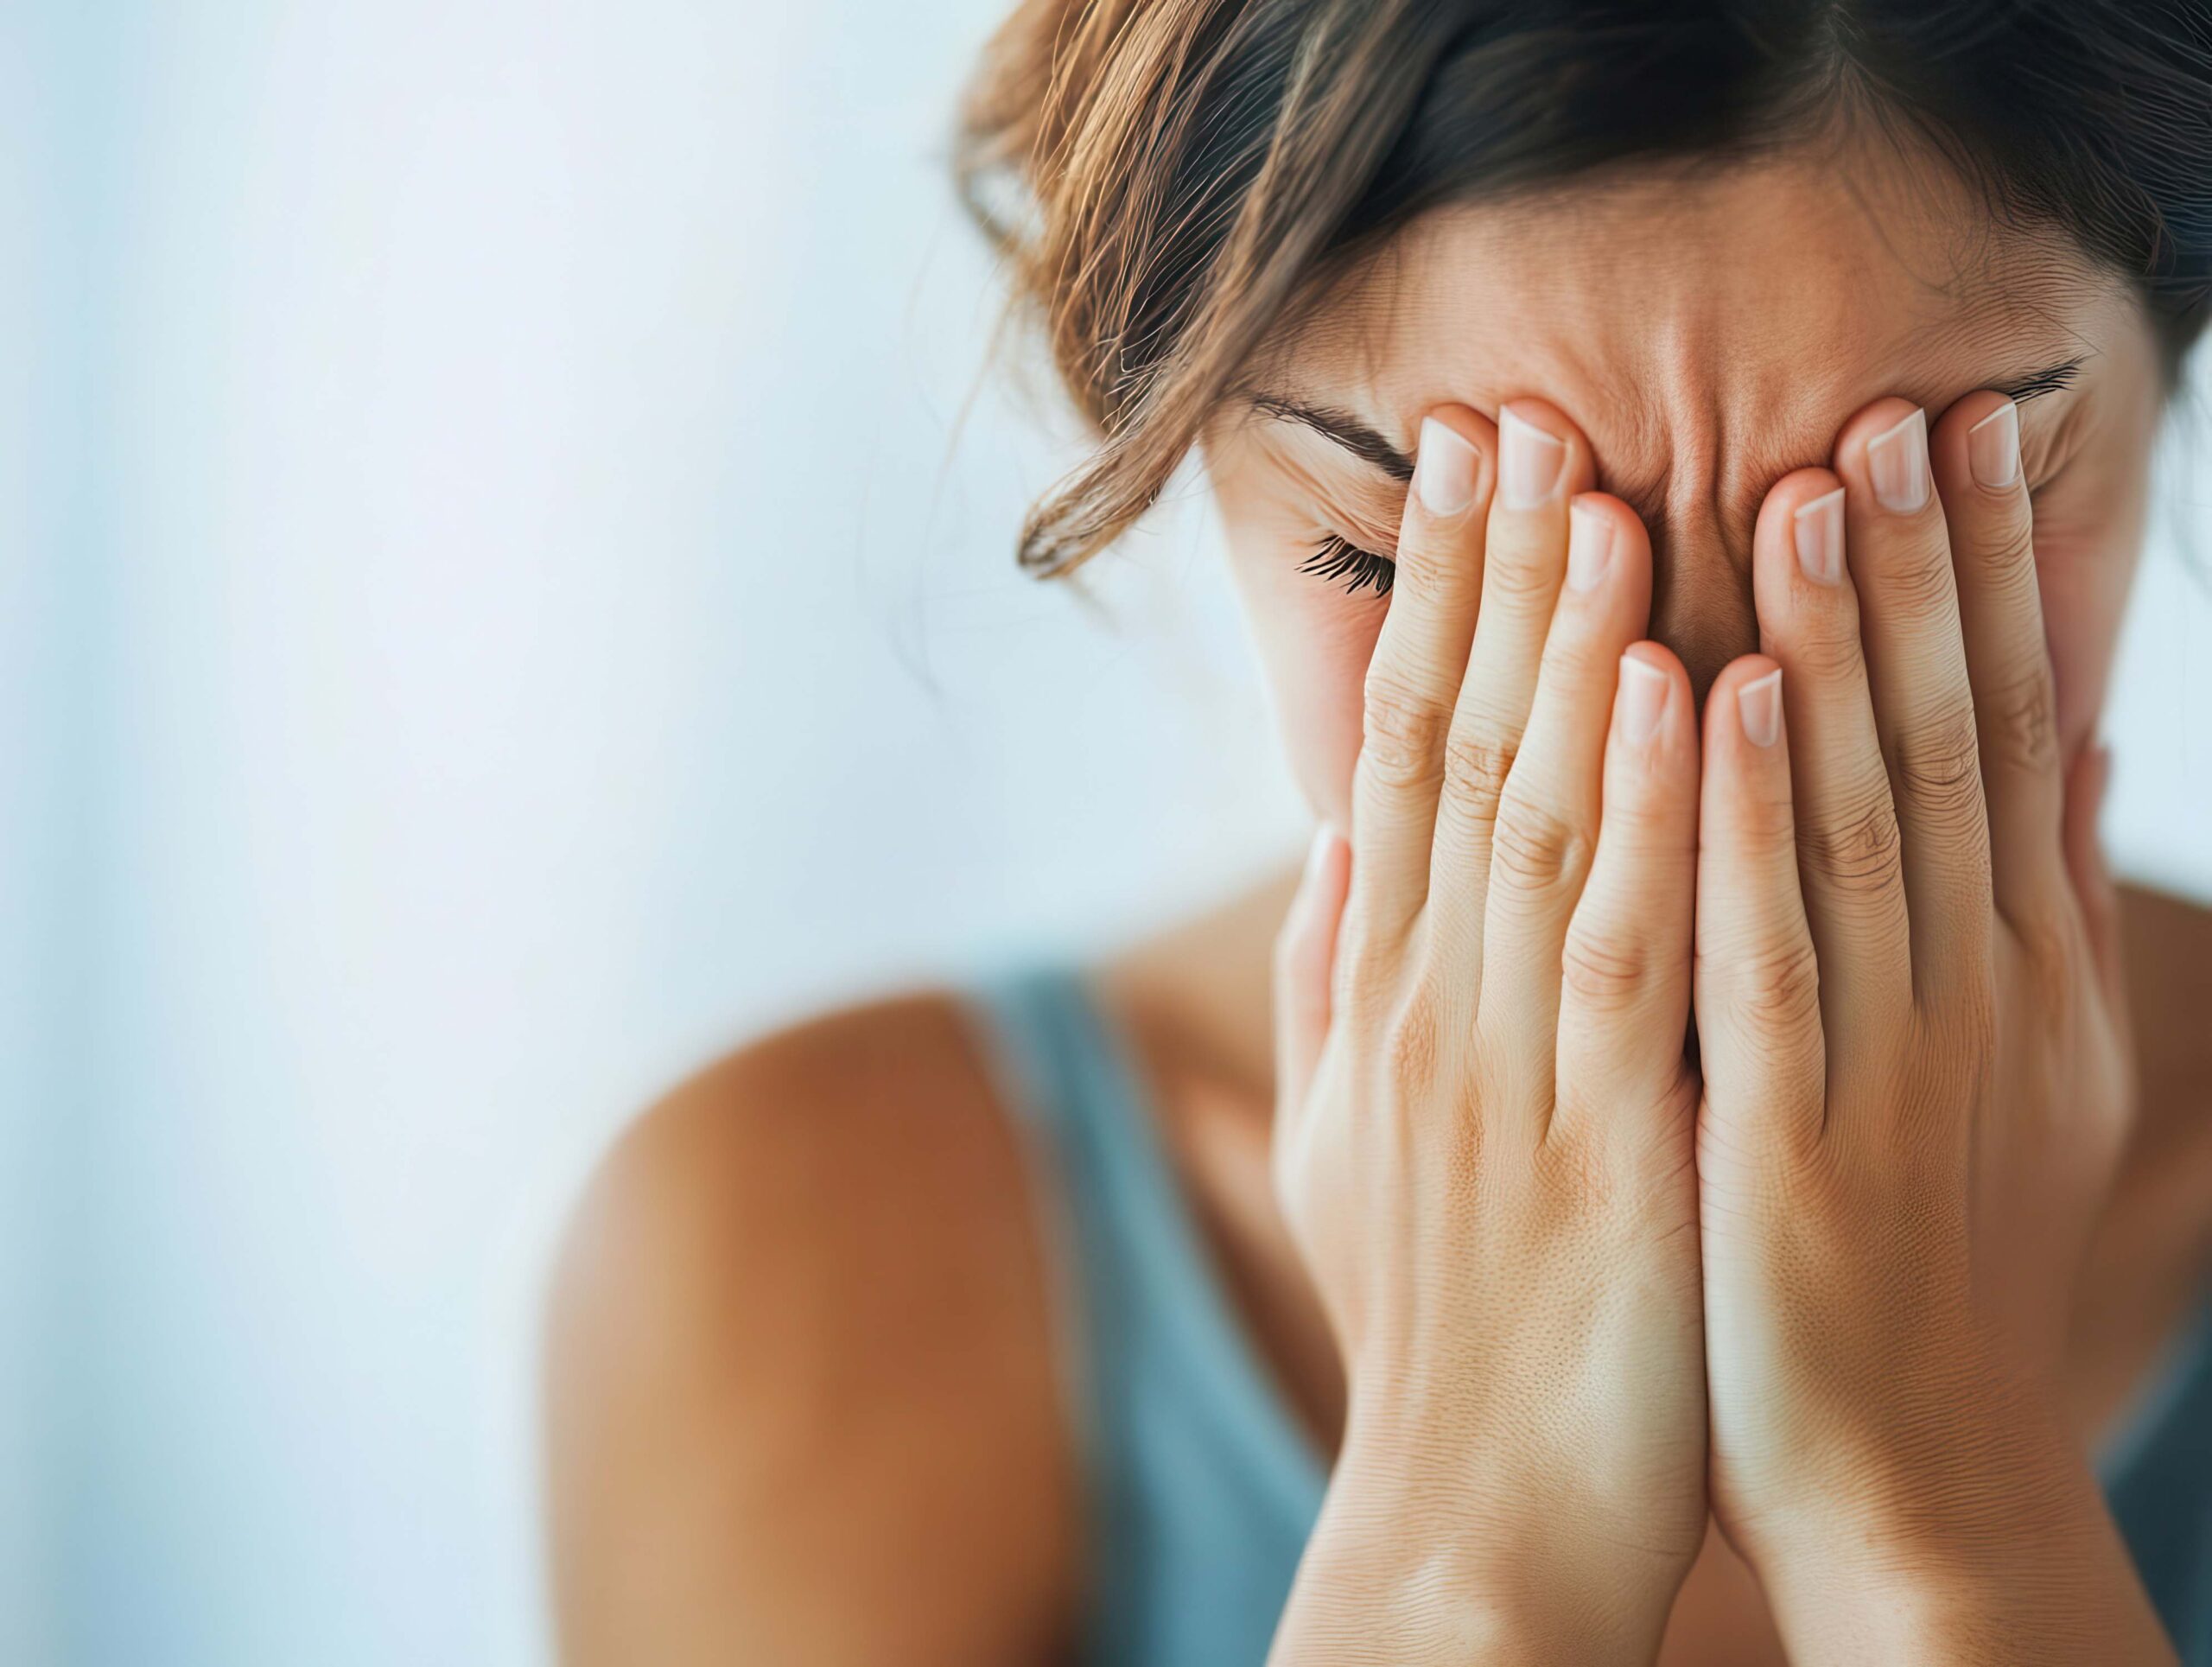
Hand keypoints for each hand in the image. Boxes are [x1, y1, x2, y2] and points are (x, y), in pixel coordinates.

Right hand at [1268, 401, 1704, 1662]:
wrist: (1470, 1512)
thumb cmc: (1432, 1320)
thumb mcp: (1352, 1143)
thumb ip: (1336, 985)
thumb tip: (1331, 845)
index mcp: (1383, 996)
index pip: (1402, 759)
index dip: (1432, 605)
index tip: (1462, 471)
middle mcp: (1428, 1006)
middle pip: (1459, 758)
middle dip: (1491, 582)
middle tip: (1522, 416)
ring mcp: (1508, 1073)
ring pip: (1541, 829)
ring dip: (1572, 657)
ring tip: (1603, 498)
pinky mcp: (1601, 1150)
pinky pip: (1632, 957)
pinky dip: (1658, 819)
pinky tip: (1683, 694)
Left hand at [1692, 392, 2165, 1661]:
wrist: (1908, 1476)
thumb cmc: (1930, 1261)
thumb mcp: (2020, 1074)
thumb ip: (2031, 906)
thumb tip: (2067, 745)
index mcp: (1999, 971)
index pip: (1993, 738)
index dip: (1980, 581)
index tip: (1948, 433)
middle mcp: (1963, 992)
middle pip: (1942, 747)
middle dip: (1923, 572)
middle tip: (1893, 405)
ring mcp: (1884, 1060)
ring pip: (1858, 818)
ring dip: (1840, 646)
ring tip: (1813, 485)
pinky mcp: (1791, 1137)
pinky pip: (1759, 951)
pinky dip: (1739, 816)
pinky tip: (1713, 690)